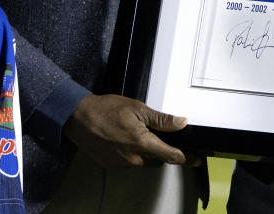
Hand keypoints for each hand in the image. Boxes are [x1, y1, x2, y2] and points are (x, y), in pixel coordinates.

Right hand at [64, 93, 198, 167]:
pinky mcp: (112, 165)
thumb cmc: (105, 109)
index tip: (196, 159)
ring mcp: (122, 164)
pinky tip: (122, 138)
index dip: (186, 158)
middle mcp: (134, 159)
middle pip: (158, 159)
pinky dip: (131, 152)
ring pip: (143, 161)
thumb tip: (181, 123)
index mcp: (142, 143)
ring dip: (145, 151)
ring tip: (134, 132)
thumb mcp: (137, 108)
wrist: (78, 118)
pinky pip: (129, 162)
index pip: (171, 156)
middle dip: (161, 149)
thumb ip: (161, 119)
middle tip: (155, 133)